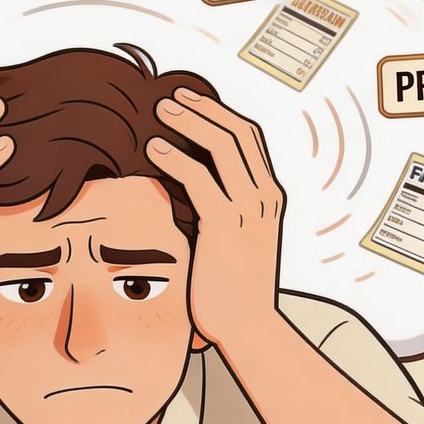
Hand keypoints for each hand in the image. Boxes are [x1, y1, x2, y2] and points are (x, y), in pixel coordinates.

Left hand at [149, 86, 284, 348]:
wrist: (248, 325)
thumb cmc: (235, 288)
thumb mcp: (235, 238)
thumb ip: (220, 208)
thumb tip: (189, 184)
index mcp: (270, 197)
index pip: (250, 138)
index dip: (220, 114)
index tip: (192, 102)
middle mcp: (265, 197)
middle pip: (238, 132)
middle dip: (203, 108)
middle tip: (171, 97)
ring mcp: (249, 210)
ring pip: (222, 146)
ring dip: (189, 122)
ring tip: (158, 112)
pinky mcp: (225, 226)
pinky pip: (199, 178)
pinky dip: (175, 157)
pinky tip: (154, 148)